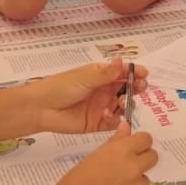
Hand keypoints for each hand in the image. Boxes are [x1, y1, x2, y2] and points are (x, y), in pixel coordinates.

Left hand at [25, 59, 148, 135]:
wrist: (41, 108)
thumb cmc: (60, 87)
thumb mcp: (84, 78)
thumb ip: (106, 73)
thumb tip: (123, 61)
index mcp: (101, 75)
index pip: (123, 72)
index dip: (135, 72)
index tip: (144, 74)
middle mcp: (104, 90)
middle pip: (127, 89)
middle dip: (136, 87)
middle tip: (139, 88)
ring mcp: (103, 106)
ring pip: (123, 105)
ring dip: (127, 103)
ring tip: (121, 102)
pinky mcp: (99, 123)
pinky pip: (114, 122)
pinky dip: (116, 119)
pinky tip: (108, 115)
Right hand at [47, 124, 158, 184]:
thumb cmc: (75, 184)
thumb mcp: (93, 156)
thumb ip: (115, 142)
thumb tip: (127, 128)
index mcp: (123, 151)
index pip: (146, 139)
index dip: (139, 143)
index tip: (132, 148)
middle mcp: (135, 168)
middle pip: (152, 157)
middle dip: (142, 160)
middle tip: (126, 169)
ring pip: (144, 181)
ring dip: (134, 184)